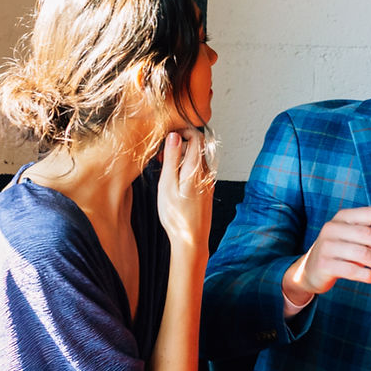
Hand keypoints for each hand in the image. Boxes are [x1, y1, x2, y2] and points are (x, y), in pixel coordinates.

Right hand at [157, 128, 212, 253]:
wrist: (191, 240)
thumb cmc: (176, 215)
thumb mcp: (167, 184)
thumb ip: (171, 158)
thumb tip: (174, 135)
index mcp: (196, 168)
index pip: (196, 137)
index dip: (183, 131)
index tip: (168, 135)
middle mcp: (206, 173)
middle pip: (197, 147)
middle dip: (180, 145)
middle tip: (161, 155)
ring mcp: (208, 182)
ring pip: (197, 160)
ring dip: (182, 158)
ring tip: (165, 170)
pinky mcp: (207, 191)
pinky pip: (198, 172)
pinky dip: (186, 169)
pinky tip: (174, 181)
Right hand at [282, 206, 370, 300]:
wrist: (309, 270)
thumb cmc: (337, 251)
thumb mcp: (356, 240)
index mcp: (344, 217)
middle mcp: (334, 228)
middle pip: (368, 234)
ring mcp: (327, 246)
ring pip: (362, 254)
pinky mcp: (324, 264)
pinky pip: (351, 270)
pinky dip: (368, 275)